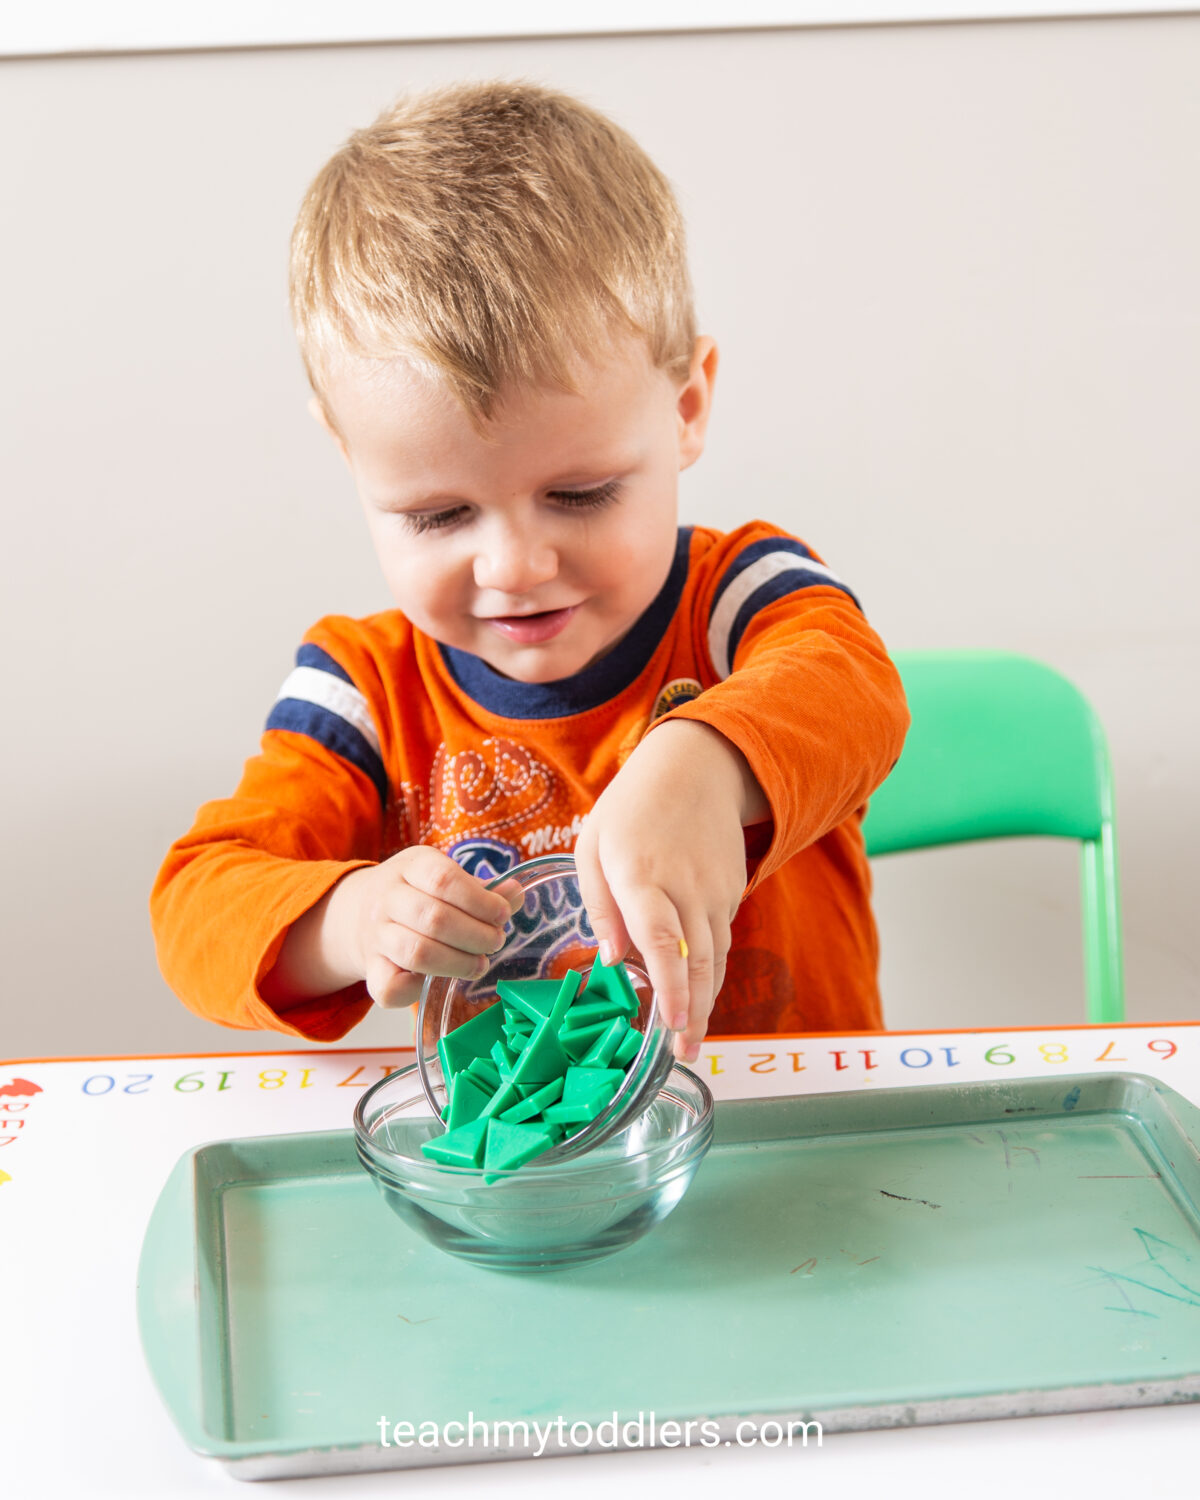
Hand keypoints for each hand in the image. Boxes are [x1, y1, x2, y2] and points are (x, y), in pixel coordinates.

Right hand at [345, 848, 524, 1007]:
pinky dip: (415, 990)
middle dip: (476, 935)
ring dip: (458, 963)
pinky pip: (388, 987)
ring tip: (479, 964)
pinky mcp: (370, 968)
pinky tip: (437, 980)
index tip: (502, 915)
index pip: (443, 879)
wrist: (358, 911)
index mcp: (410, 866)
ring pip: (417, 953)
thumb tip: (515, 893)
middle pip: (434, 919)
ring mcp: (375, 934)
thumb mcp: (444, 877)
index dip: (479, 901)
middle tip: (495, 942)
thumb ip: (480, 889)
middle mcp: (387, 897)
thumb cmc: (415, 893)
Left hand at [573, 719, 764, 1061]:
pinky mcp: (732, 890)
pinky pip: (720, 937)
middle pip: (696, 961)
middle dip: (693, 1013)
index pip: (661, 940)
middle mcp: (685, 888)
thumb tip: (610, 961)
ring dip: (707, 1001)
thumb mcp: (593, 847)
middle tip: (684, 1054)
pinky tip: (698, 991)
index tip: (673, 1024)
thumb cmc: (631, 810)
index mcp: (641, 877)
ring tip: (692, 1039)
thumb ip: (599, 907)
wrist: (697, 769)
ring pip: (715, 957)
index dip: (671, 987)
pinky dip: (711, 969)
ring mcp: (715, 890)